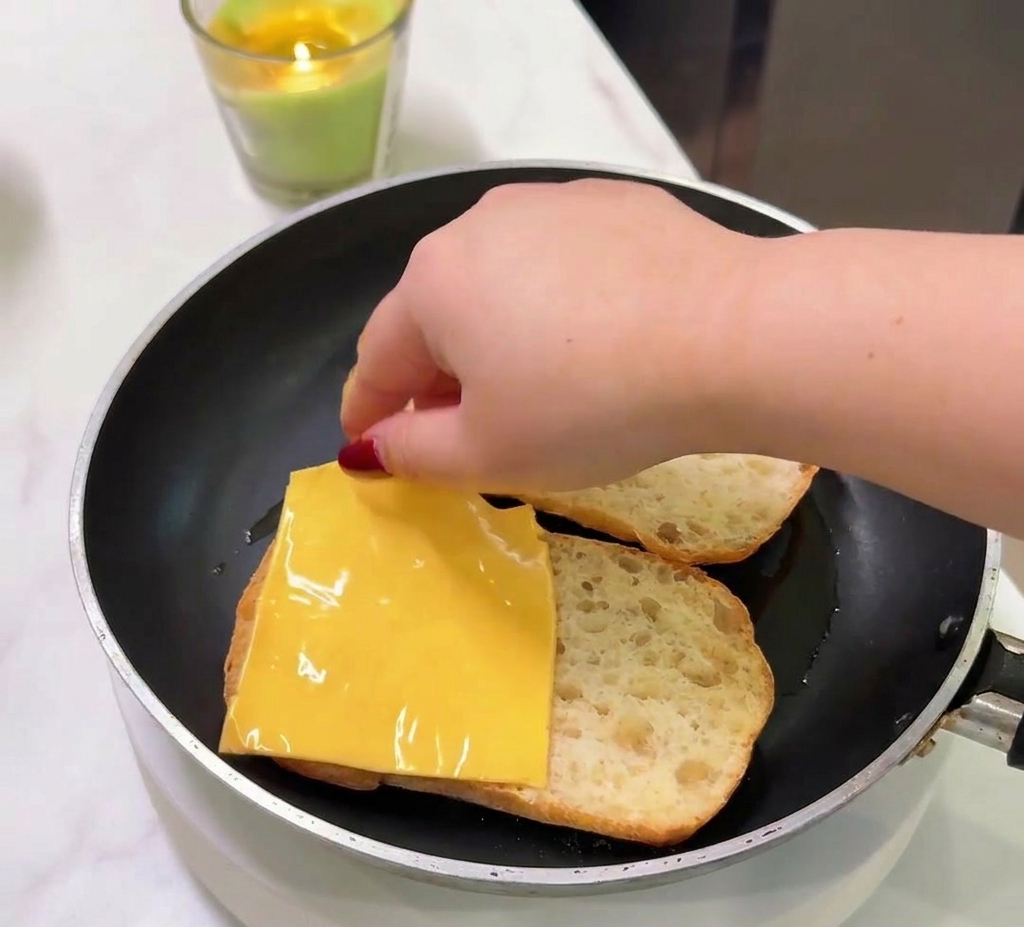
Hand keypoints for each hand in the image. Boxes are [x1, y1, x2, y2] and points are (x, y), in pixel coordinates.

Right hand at [340, 178, 759, 493]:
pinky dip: (558, 306)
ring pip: (500, 284)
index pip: (377, 359)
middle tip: (461, 434)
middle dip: (438, 379)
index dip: (369, 412)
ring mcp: (552, 203)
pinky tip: (596, 342)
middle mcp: (480, 224)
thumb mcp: (489, 453)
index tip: (371, 447)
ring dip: (497, 338)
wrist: (732, 336)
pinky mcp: (615, 203)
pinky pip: (562, 263)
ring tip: (534, 389)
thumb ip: (412, 453)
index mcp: (434, 281)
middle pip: (436, 316)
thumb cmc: (592, 405)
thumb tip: (368, 448)